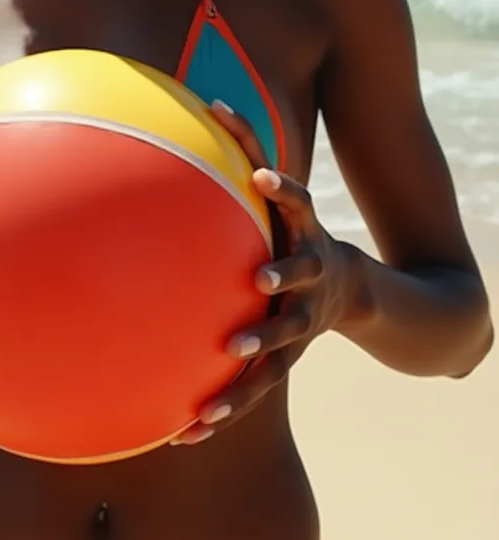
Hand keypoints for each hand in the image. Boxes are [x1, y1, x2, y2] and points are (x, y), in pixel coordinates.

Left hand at [172, 99, 350, 444]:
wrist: (352, 294)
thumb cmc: (291, 236)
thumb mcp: (276, 208)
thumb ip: (238, 163)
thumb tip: (194, 108)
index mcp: (302, 234)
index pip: (297, 203)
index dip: (284, 188)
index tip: (265, 176)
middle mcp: (308, 273)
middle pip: (300, 272)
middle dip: (283, 273)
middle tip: (259, 278)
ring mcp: (304, 318)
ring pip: (284, 335)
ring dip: (259, 343)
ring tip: (231, 353)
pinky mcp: (291, 356)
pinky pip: (257, 385)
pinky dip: (225, 406)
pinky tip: (186, 431)